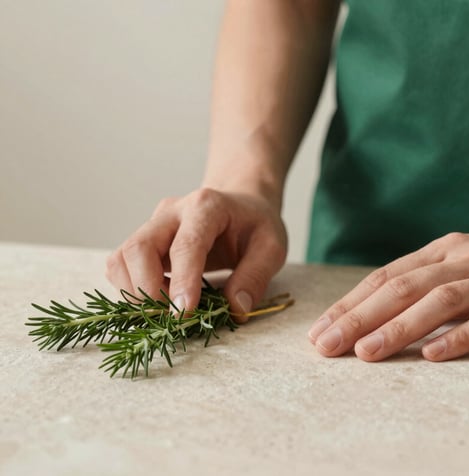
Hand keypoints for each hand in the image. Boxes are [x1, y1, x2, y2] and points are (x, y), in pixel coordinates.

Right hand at [106, 188, 286, 322]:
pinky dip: (130, 289)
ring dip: (135, 292)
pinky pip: (120, 266)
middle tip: (171, 317)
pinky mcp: (143, 240)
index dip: (181, 281)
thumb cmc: (255, 225)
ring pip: (121, 258)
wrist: (241, 205)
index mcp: (206, 207)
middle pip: (138, 247)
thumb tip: (236, 309)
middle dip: (147, 289)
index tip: (182, 313)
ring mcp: (153, 224)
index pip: (186, 245)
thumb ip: (256, 276)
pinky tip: (157, 301)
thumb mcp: (272, 247)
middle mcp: (172, 211)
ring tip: (165, 310)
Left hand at [307, 222, 468, 360]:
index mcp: (448, 250)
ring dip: (399, 328)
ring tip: (365, 353)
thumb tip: (384, 309)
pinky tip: (434, 356)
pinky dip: (461, 338)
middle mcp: (467, 260)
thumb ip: (435, 279)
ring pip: (440, 303)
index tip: (319, 330)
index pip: (389, 277)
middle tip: (325, 346)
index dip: (351, 303)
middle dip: (359, 318)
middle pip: (404, 289)